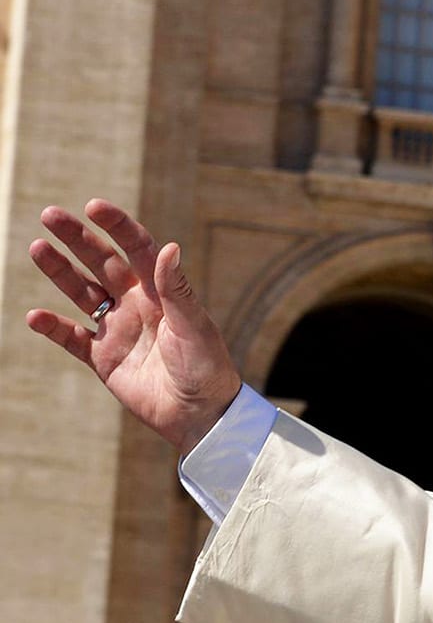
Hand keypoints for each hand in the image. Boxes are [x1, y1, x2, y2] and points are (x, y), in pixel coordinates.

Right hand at [27, 199, 242, 453]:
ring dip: (60, 272)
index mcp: (161, 292)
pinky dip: (54, 328)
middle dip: (77, 238)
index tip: (94, 206)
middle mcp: (136, 304)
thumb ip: (177, 289)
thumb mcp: (194, 326)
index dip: (117, 226)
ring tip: (38, 248)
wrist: (201, 415)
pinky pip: (72, 338)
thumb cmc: (207, 368)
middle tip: (51, 215)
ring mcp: (117, 330)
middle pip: (102, 263)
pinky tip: (36, 317)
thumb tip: (169, 246)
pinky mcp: (104, 359)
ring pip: (82, 293)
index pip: (136, 248)